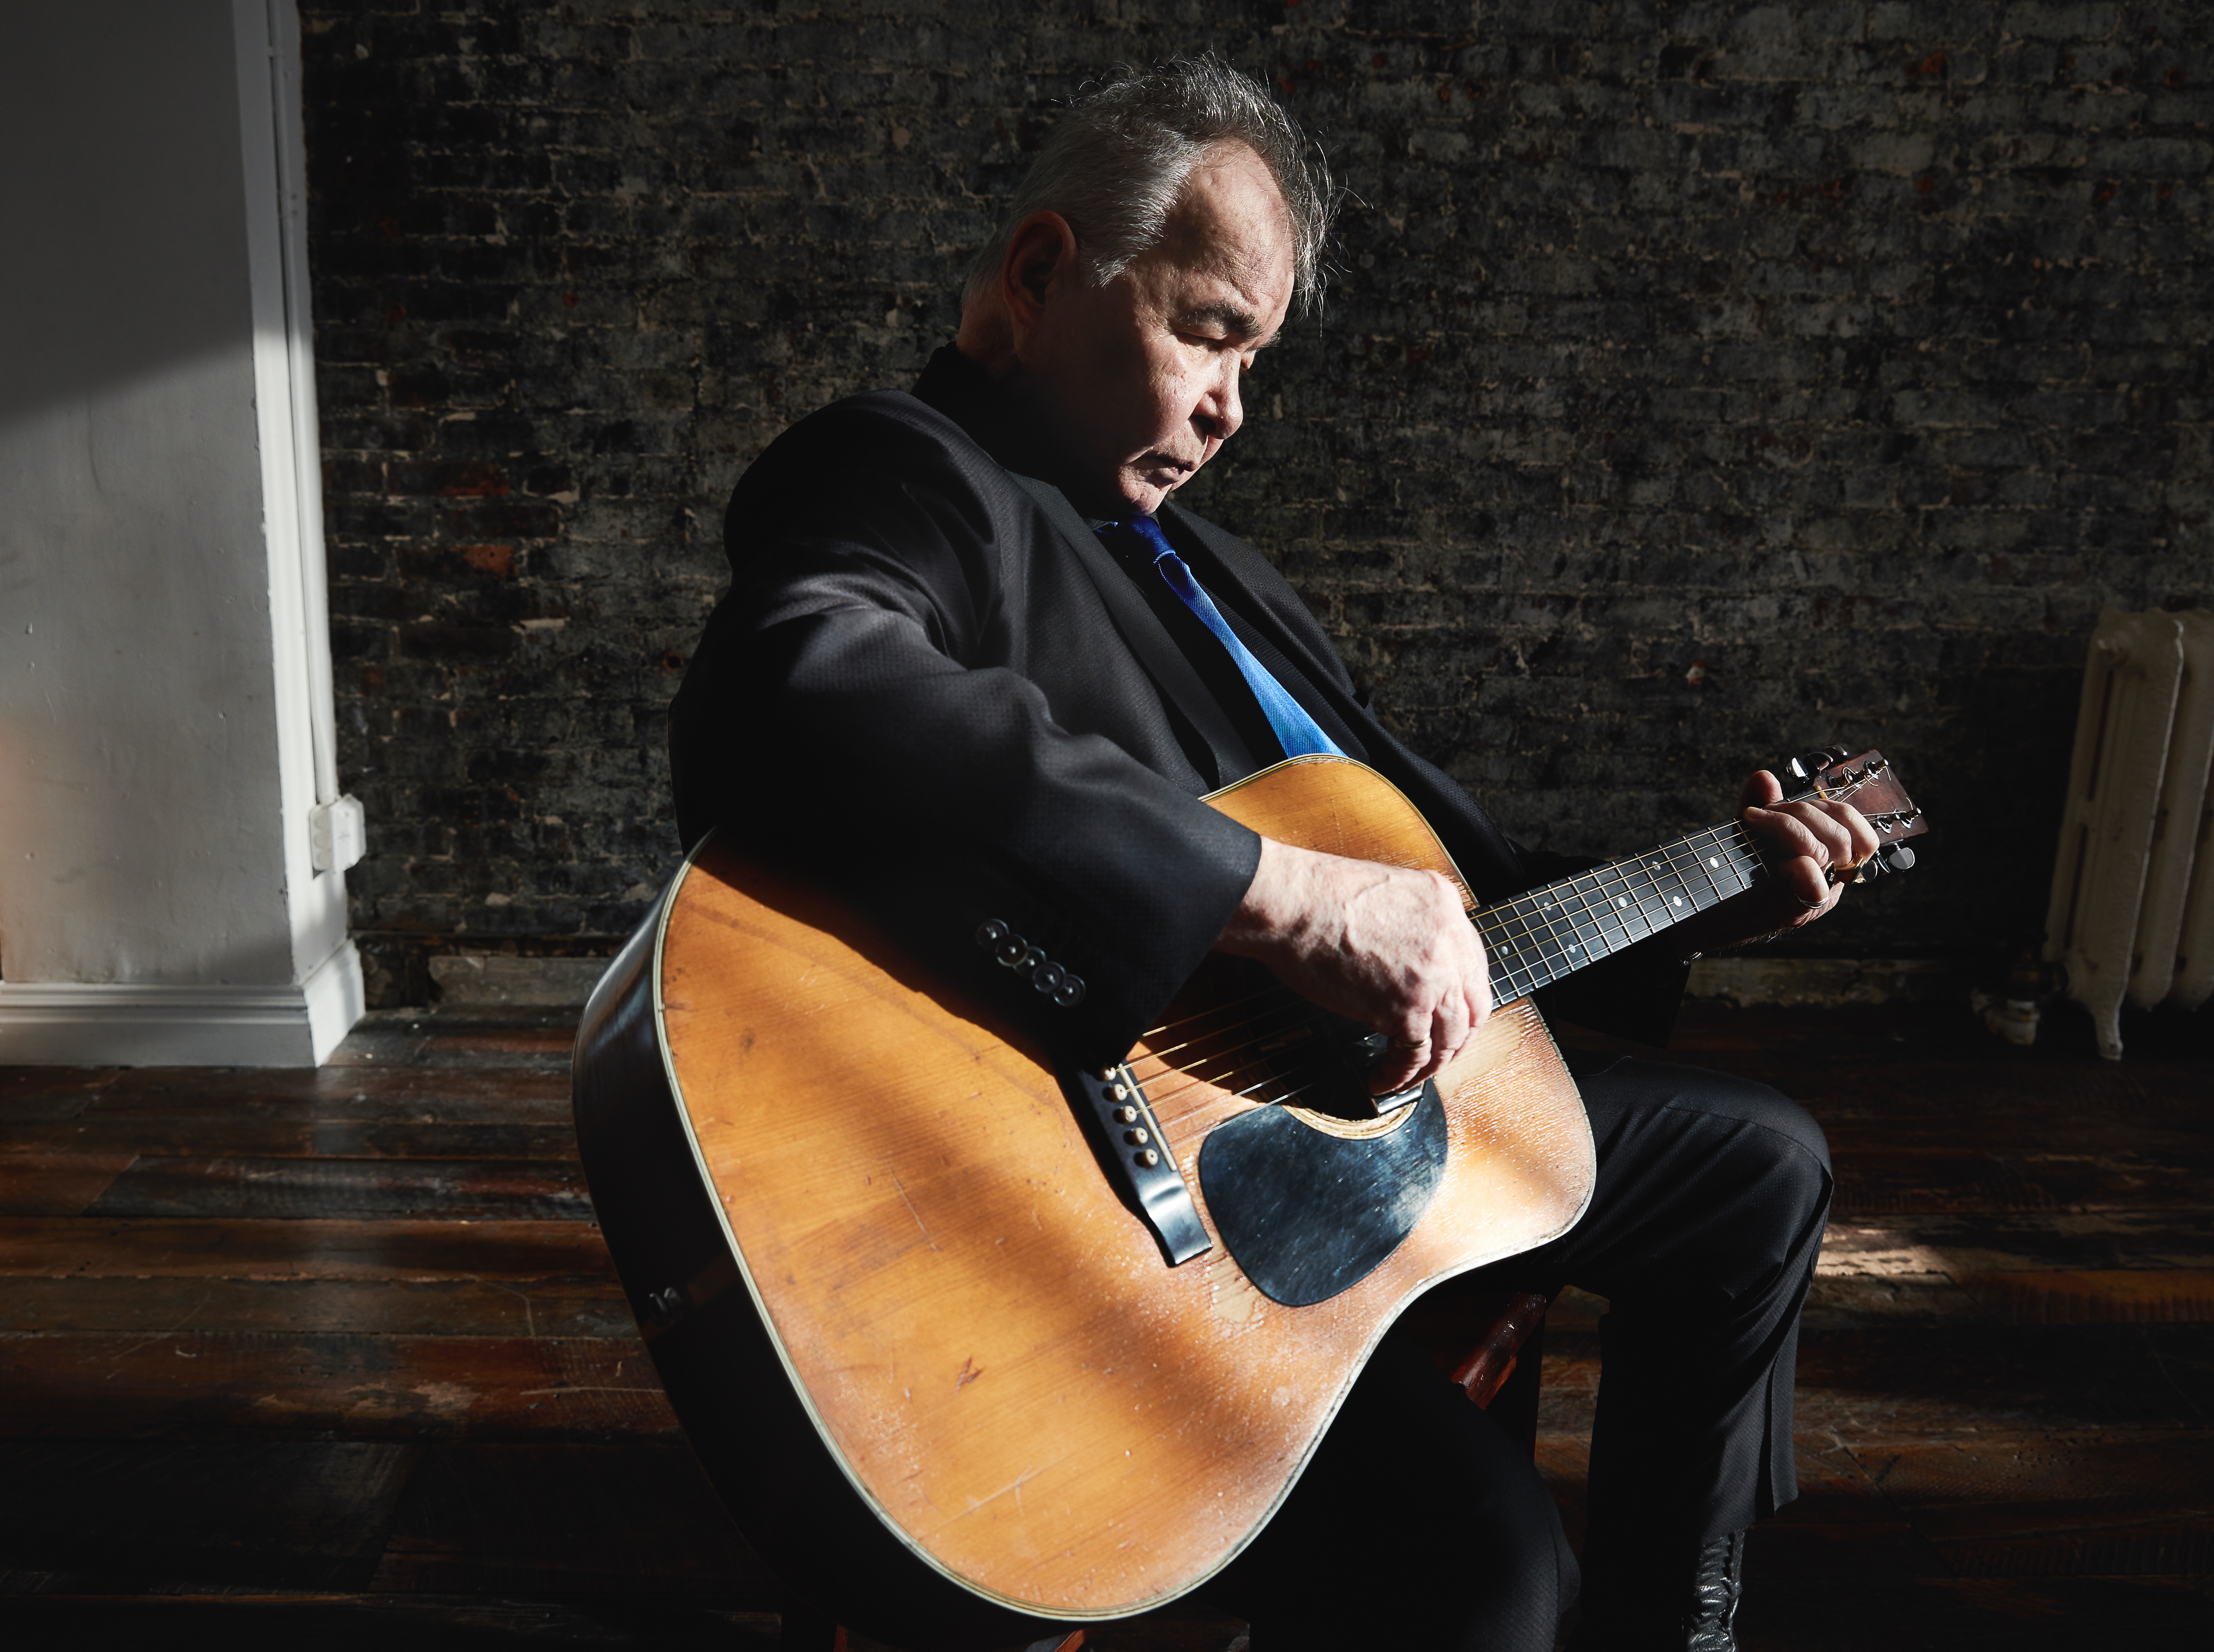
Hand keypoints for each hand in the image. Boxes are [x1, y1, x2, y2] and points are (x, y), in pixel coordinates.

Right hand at [1215, 838, 1489, 1095]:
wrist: (1291, 904)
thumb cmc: (1316, 896)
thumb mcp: (1386, 893)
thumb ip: (1411, 923)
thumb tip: (1408, 959)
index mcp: (1445, 905)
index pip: (1473, 964)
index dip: (1460, 998)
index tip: (1445, 1015)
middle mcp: (1449, 940)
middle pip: (1473, 1006)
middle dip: (1456, 1037)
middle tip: (1436, 1053)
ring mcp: (1433, 976)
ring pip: (1449, 1037)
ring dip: (1430, 1064)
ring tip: (1408, 1074)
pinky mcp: (1404, 1007)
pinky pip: (1413, 1055)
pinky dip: (1399, 1074)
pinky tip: (1382, 1079)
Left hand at [1675, 768, 1881, 955]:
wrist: (1705, 915)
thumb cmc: (1733, 874)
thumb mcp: (1749, 833)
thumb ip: (1761, 803)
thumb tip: (1765, 777)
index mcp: (1827, 862)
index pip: (1855, 827)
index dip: (1827, 807)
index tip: (1787, 805)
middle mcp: (1828, 882)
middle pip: (1841, 833)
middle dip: (1800, 811)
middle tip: (1763, 812)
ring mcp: (1814, 899)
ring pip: (1826, 850)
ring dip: (1789, 825)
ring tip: (1756, 822)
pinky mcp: (1793, 912)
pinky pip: (1814, 887)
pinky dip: (1796, 864)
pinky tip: (1765, 847)